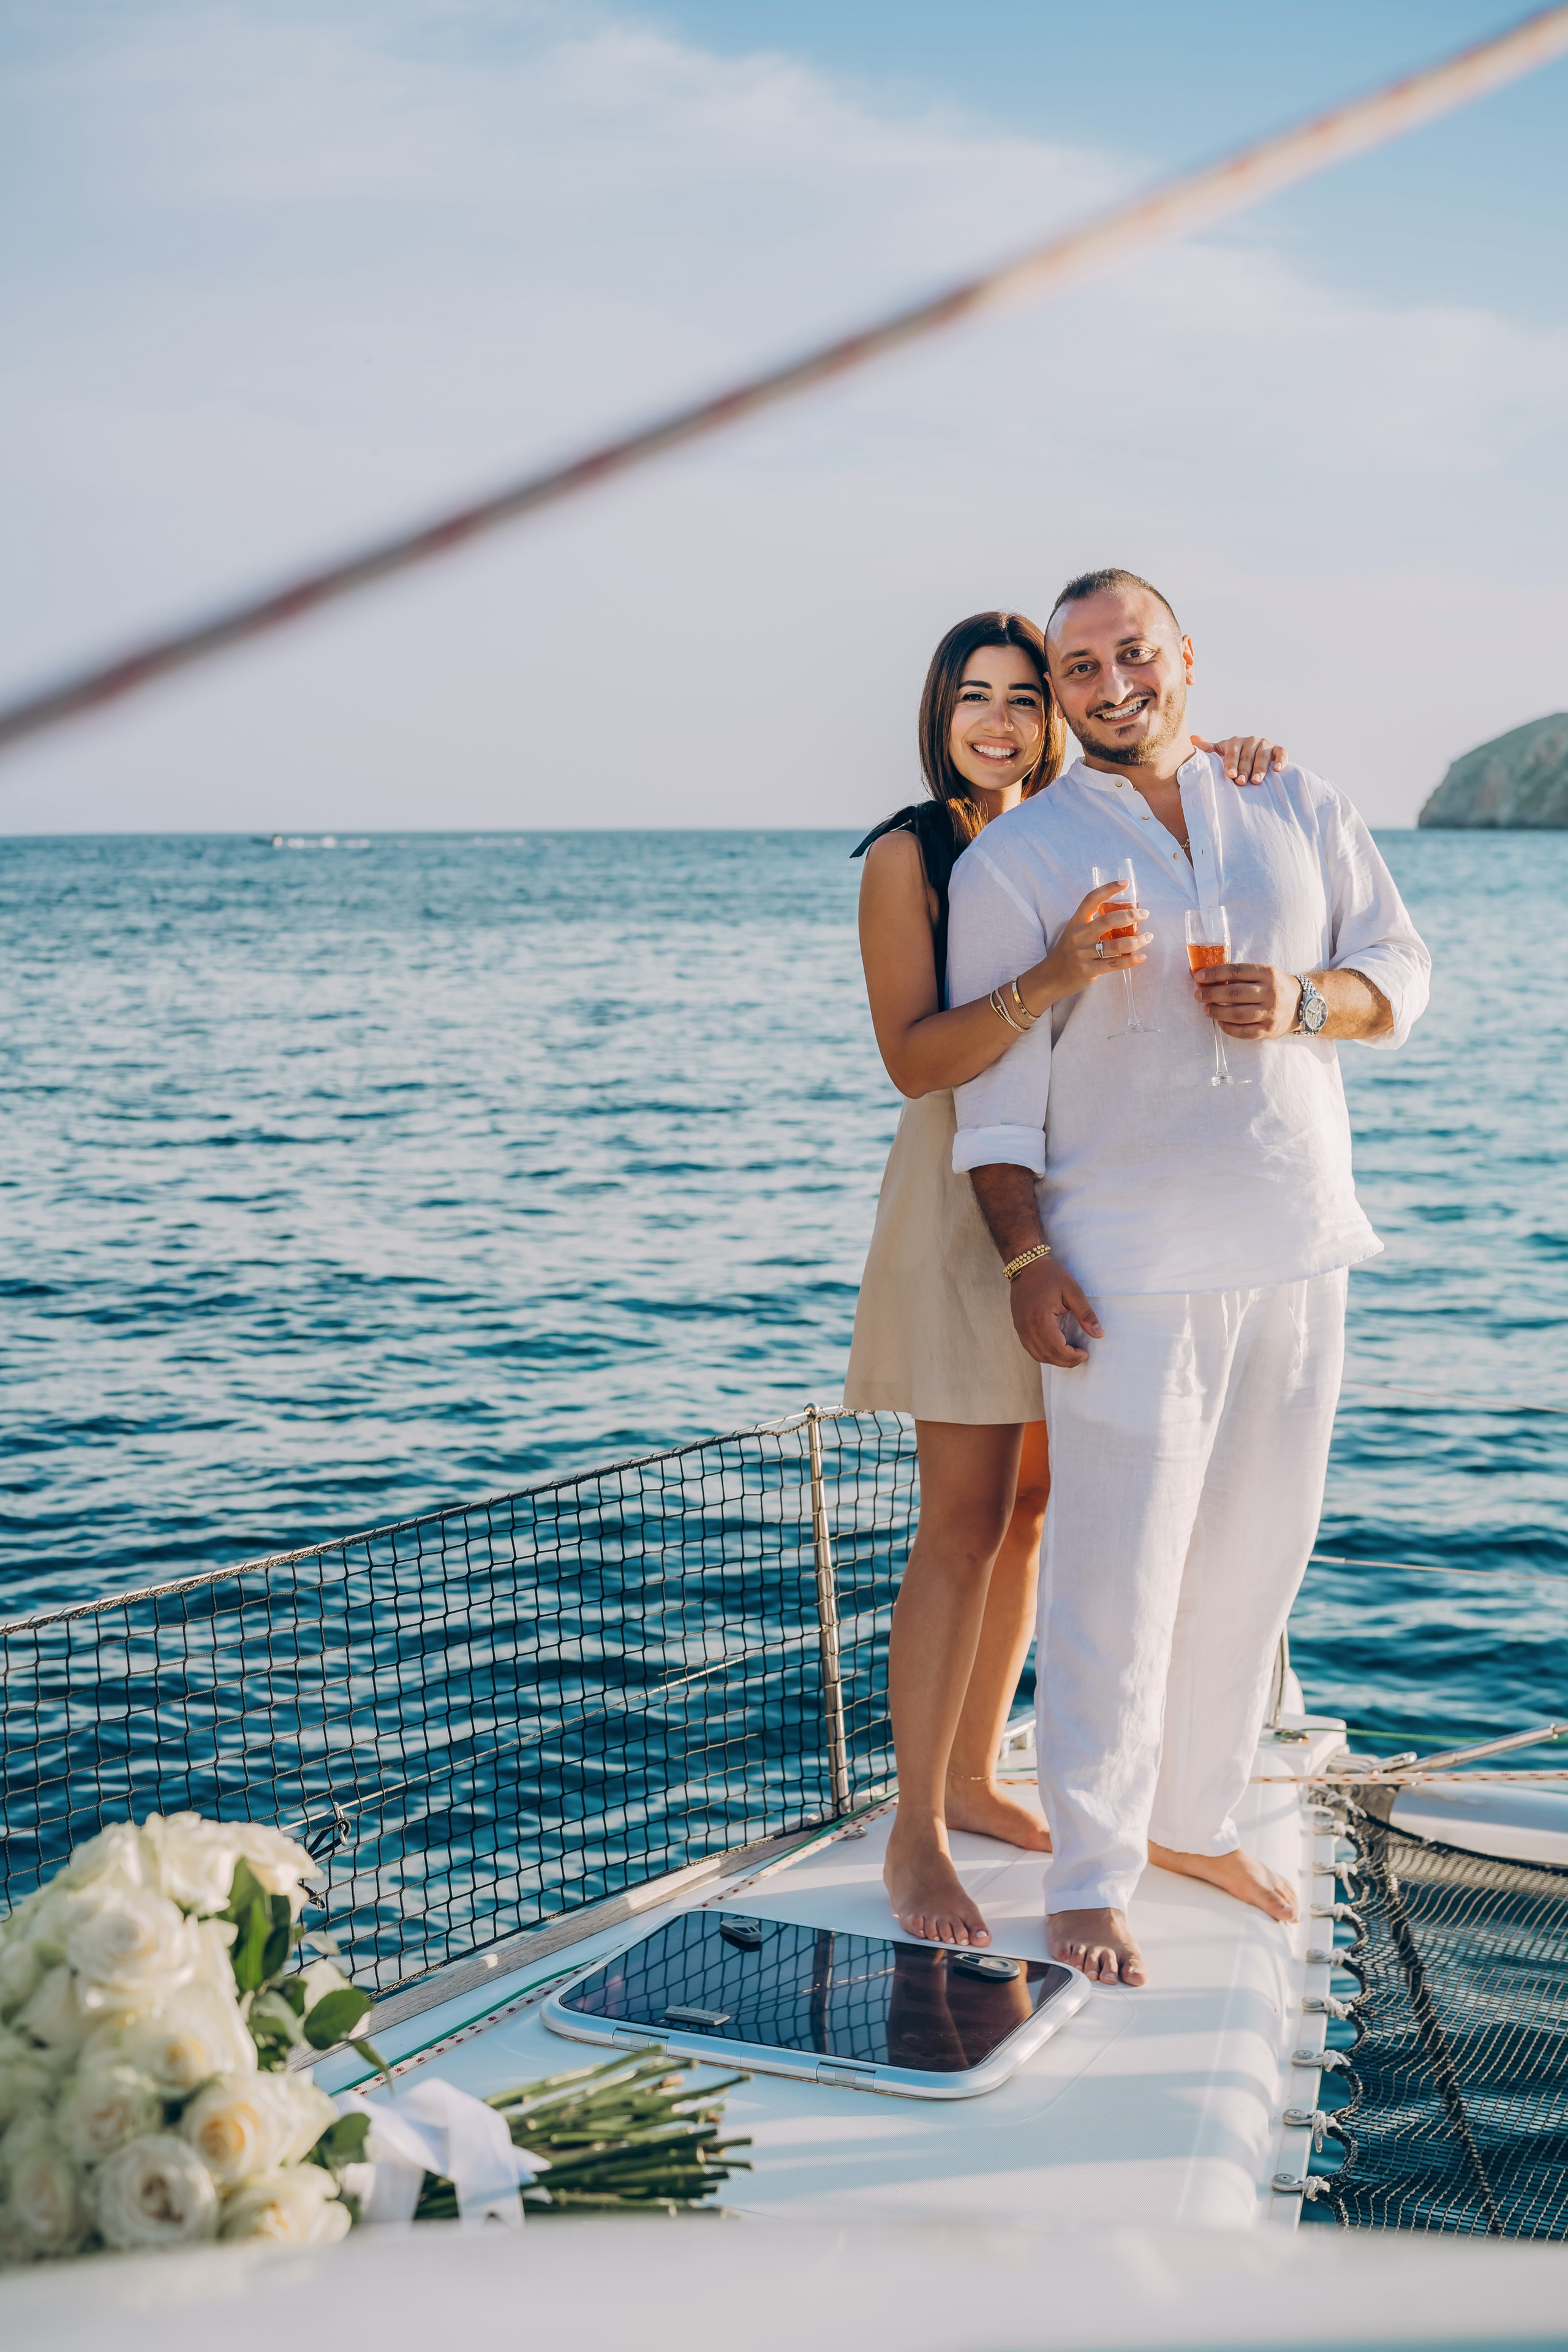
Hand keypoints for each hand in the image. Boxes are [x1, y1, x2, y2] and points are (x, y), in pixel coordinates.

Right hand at [1009, 1258, 1102, 1367]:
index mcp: (1041, 1319)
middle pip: (1048, 1356)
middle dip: (1066, 1361)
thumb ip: (1086, 1314)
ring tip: (1070, 1354)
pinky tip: (1056, 1349)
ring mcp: (1020, 1328)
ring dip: (1055, 1360)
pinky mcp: (1018, 1327)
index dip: (1073, 1356)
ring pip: (1038, 1355)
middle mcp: (1027, 1327)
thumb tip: (1098, 1334)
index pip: (1058, 1349)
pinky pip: (1030, 1348)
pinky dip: (1044, 1354)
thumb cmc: (1050, 1276)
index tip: (1085, 1353)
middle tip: (1081, 1356)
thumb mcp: (1073, 1291)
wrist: (1026, 1266)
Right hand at [1036, 882, 1148, 1002]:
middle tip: (1144, 914)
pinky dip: (1131, 960)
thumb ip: (1093, 923)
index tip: (1125, 883)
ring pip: (1116, 945)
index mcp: (1076, 922)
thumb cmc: (1068, 952)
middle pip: (1108, 921)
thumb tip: (1123, 915)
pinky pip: (1115, 964)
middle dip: (1131, 916)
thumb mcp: (1074, 932)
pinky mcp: (1089, 970)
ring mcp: (1083, 954)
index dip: (1109, 889)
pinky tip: (1142, 957)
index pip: (1092, 899)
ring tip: (1148, 937)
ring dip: (1137, 940)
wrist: (1051, 977)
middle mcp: (1079, 936)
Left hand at [1190, 734, 1286, 785]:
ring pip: (1263, 755)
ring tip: (1256, 781)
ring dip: (1260, 768)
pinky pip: (1281, 752)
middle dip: (1244, 770)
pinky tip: (1277, 769)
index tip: (1230, 775)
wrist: (1250, 763)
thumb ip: (1208, 750)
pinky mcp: (1277, 749)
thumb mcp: (1218, 755)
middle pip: (1247, 756)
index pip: (1232, 752)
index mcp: (1234, 742)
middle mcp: (1250, 740)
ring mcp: (1264, 744)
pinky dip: (1281, 760)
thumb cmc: (1231, 762)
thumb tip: (1193, 739)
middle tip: (1241, 782)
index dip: (1231, 763)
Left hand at [1192, 961, 1300, 1039]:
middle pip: (1234, 993)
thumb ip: (1238, 974)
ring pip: (1237, 1014)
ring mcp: (1270, 1013)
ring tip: (1206, 1009)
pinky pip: (1244, 1032)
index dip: (1214, 973)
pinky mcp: (1269, 1030)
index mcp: (1267, 973)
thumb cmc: (1274, 986)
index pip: (1235, 971)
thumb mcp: (1262, 973)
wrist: (1301, 1004)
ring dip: (1217, 1012)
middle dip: (1211, 994)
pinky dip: (1228, 1028)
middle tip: (1198, 995)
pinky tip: (1220, 1022)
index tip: (1199, 977)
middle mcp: (1270, 992)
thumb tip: (1203, 974)